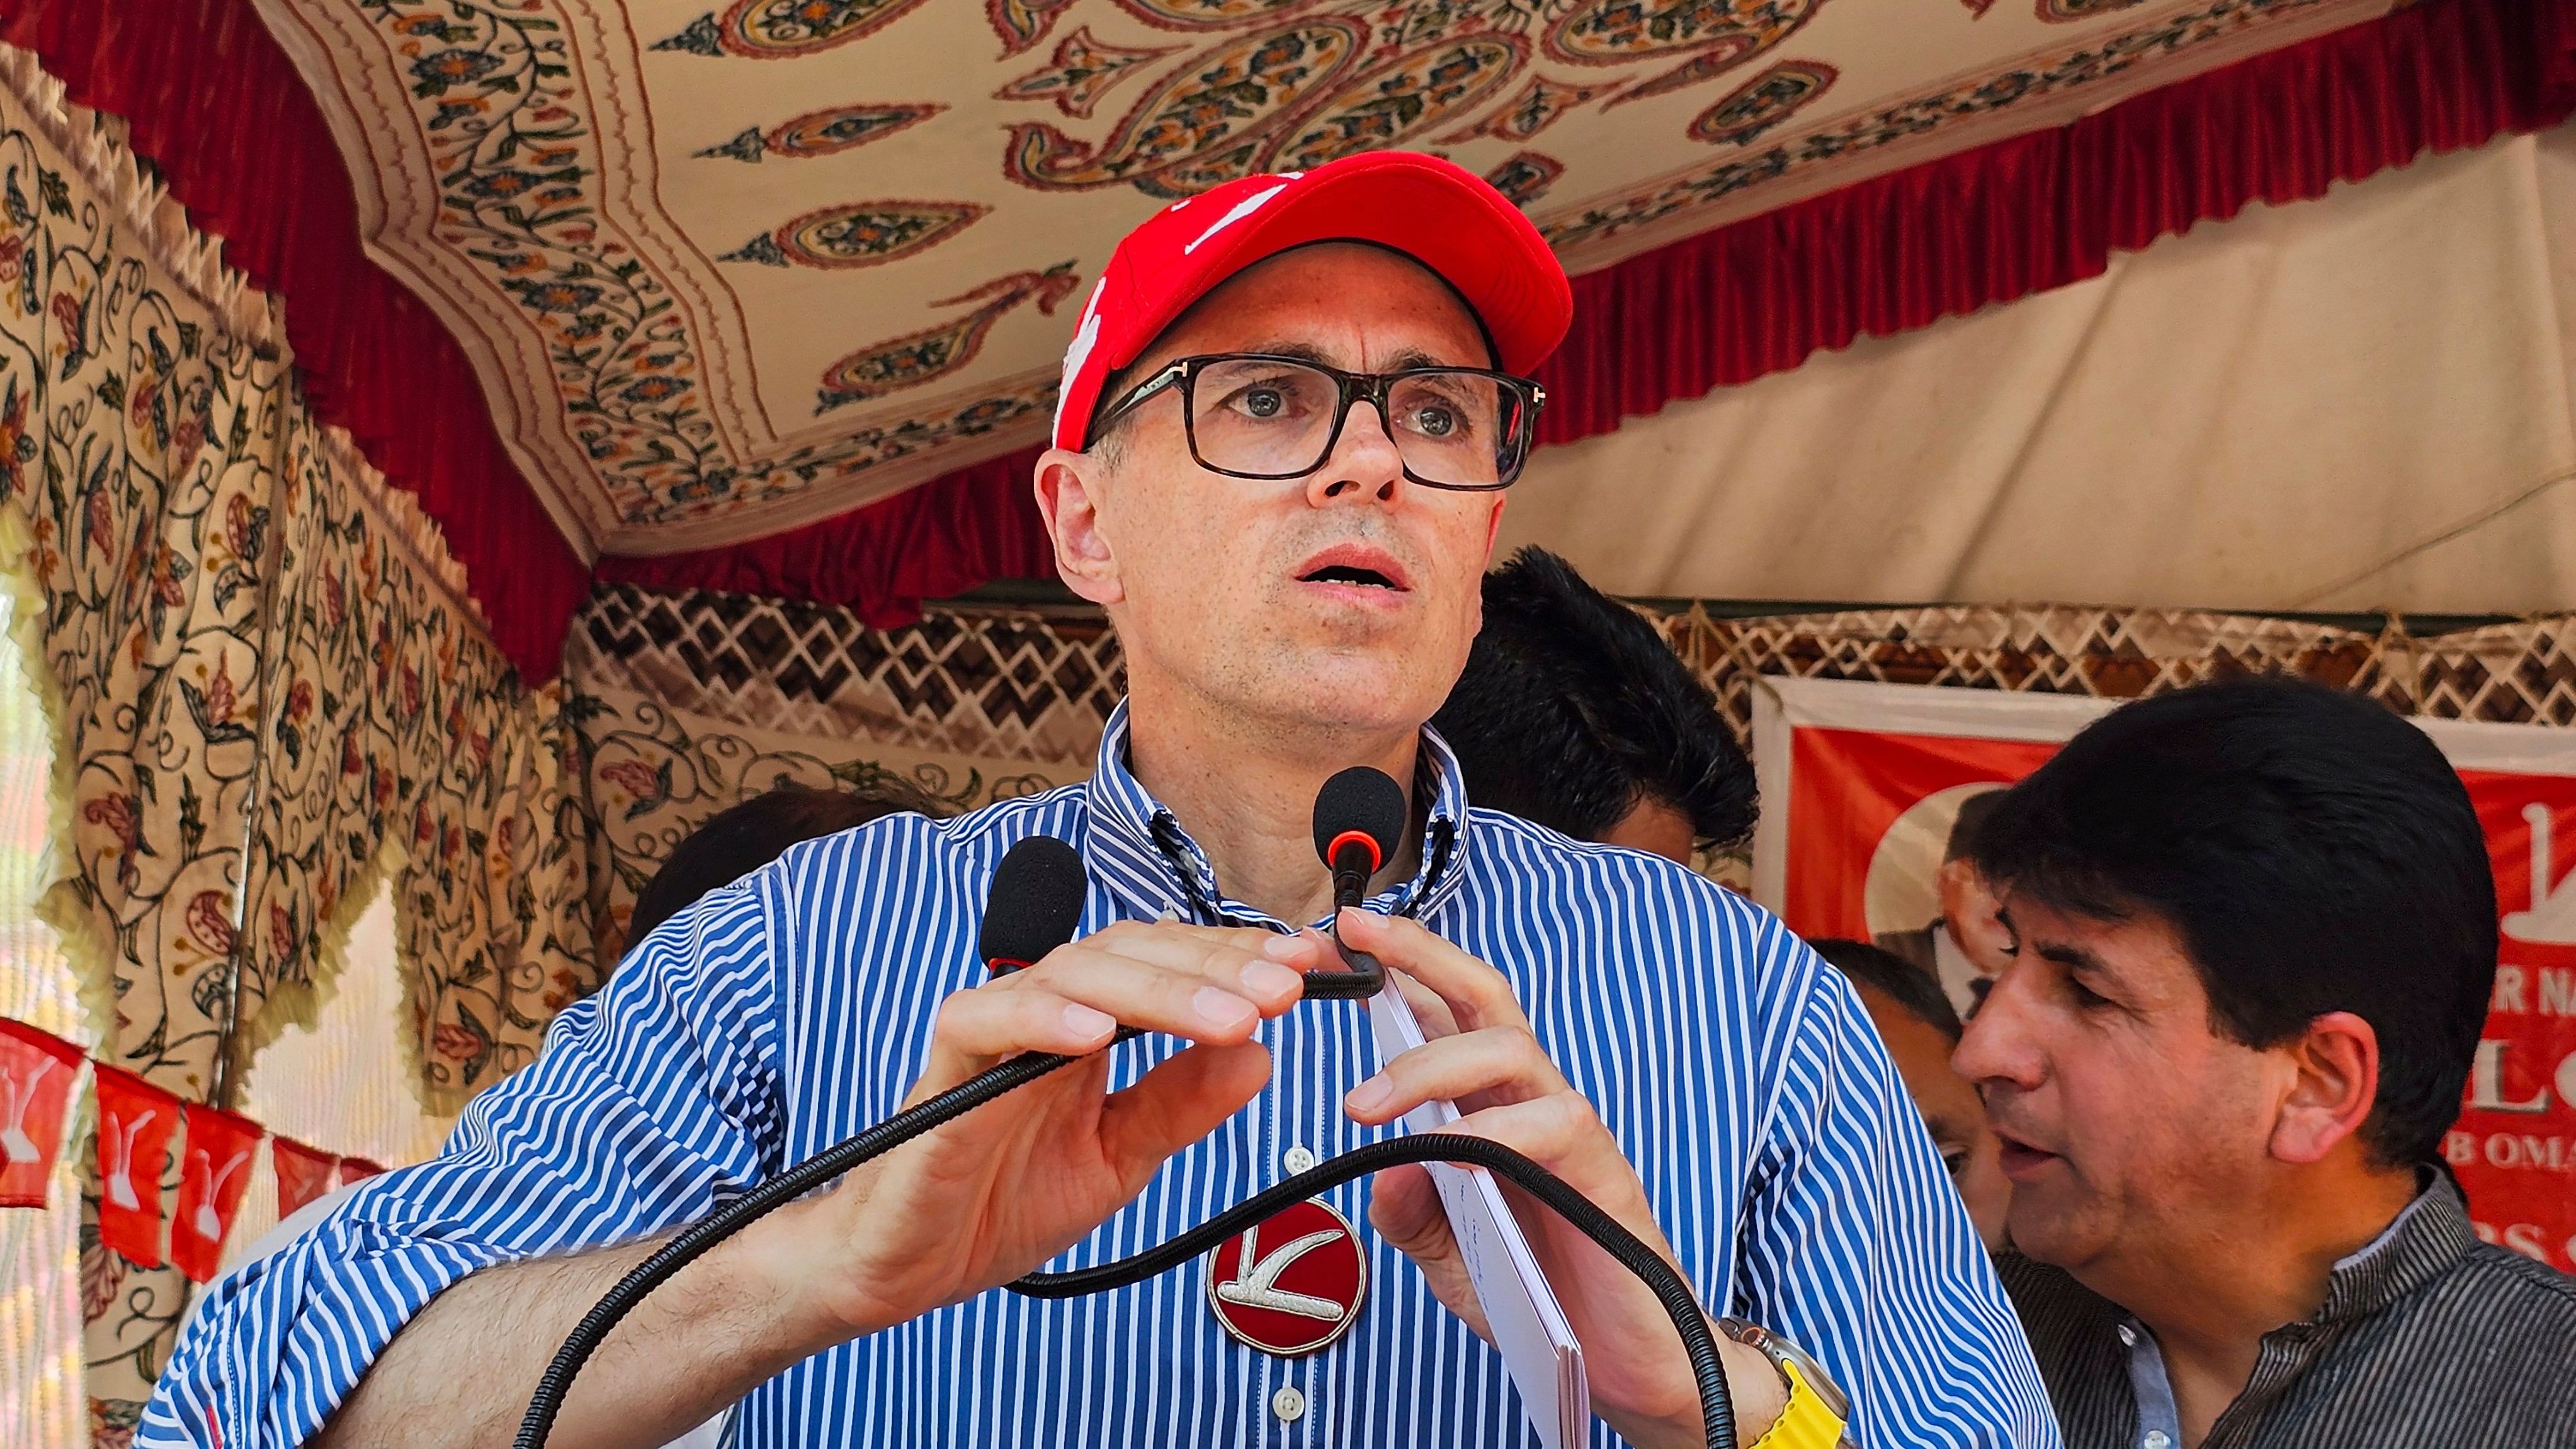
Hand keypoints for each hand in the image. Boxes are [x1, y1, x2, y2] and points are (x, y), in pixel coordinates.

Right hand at [776, 920, 1302, 1342]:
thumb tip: (1261, 1054)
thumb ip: (1181, 1104)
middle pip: (1133, 955)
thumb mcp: (1121, 1157)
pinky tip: (1099, 1035)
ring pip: (1074, 975)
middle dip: (1216, 967)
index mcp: (1091, 1028)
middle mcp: (1045, 1013)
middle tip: (1287, 988)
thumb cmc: (1002, 1200)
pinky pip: (987, 1022)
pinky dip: (1044, 1019)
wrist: (908, 1267)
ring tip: (1230, 1015)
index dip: (1238, 959)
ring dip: (1159, 991)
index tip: (1311, 967)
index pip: (1170, 965)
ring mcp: (993, 1032)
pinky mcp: (945, 1070)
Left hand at [1269, 911, 1786, 1448]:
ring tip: (1364, 1104)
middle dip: (1416, 954)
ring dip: (1428, 1065)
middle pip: (1482, 996)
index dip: (1389, 971)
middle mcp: (1529, 1098)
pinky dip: (1495, 1130)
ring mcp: (1568, 1129)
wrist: (1623, 1361)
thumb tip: (1380, 1168)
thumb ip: (1410, 1210)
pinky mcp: (1601, 1171)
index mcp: (1487, 1104)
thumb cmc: (1539, 1292)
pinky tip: (1451, 1152)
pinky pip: (1552, 1125)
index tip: (1327, 942)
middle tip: (1350, 938)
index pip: (1439, 1014)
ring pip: (1510, 1048)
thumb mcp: (1446, 1254)